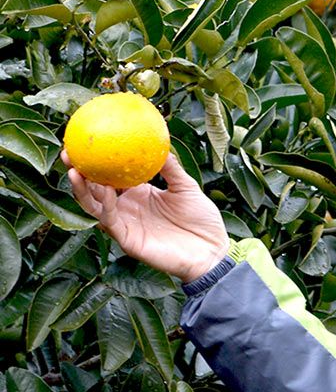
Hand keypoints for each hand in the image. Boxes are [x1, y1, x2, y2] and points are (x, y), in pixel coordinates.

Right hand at [63, 151, 229, 282]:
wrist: (212, 249)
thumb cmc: (201, 219)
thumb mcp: (186, 187)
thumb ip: (171, 167)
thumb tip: (161, 142)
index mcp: (139, 193)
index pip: (111, 175)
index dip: (97, 161)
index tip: (84, 142)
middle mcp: (127, 208)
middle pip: (95, 189)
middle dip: (79, 172)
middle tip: (68, 153)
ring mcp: (126, 224)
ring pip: (95, 206)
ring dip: (83, 189)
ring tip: (74, 170)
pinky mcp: (128, 240)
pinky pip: (111, 221)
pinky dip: (105, 206)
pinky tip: (104, 190)